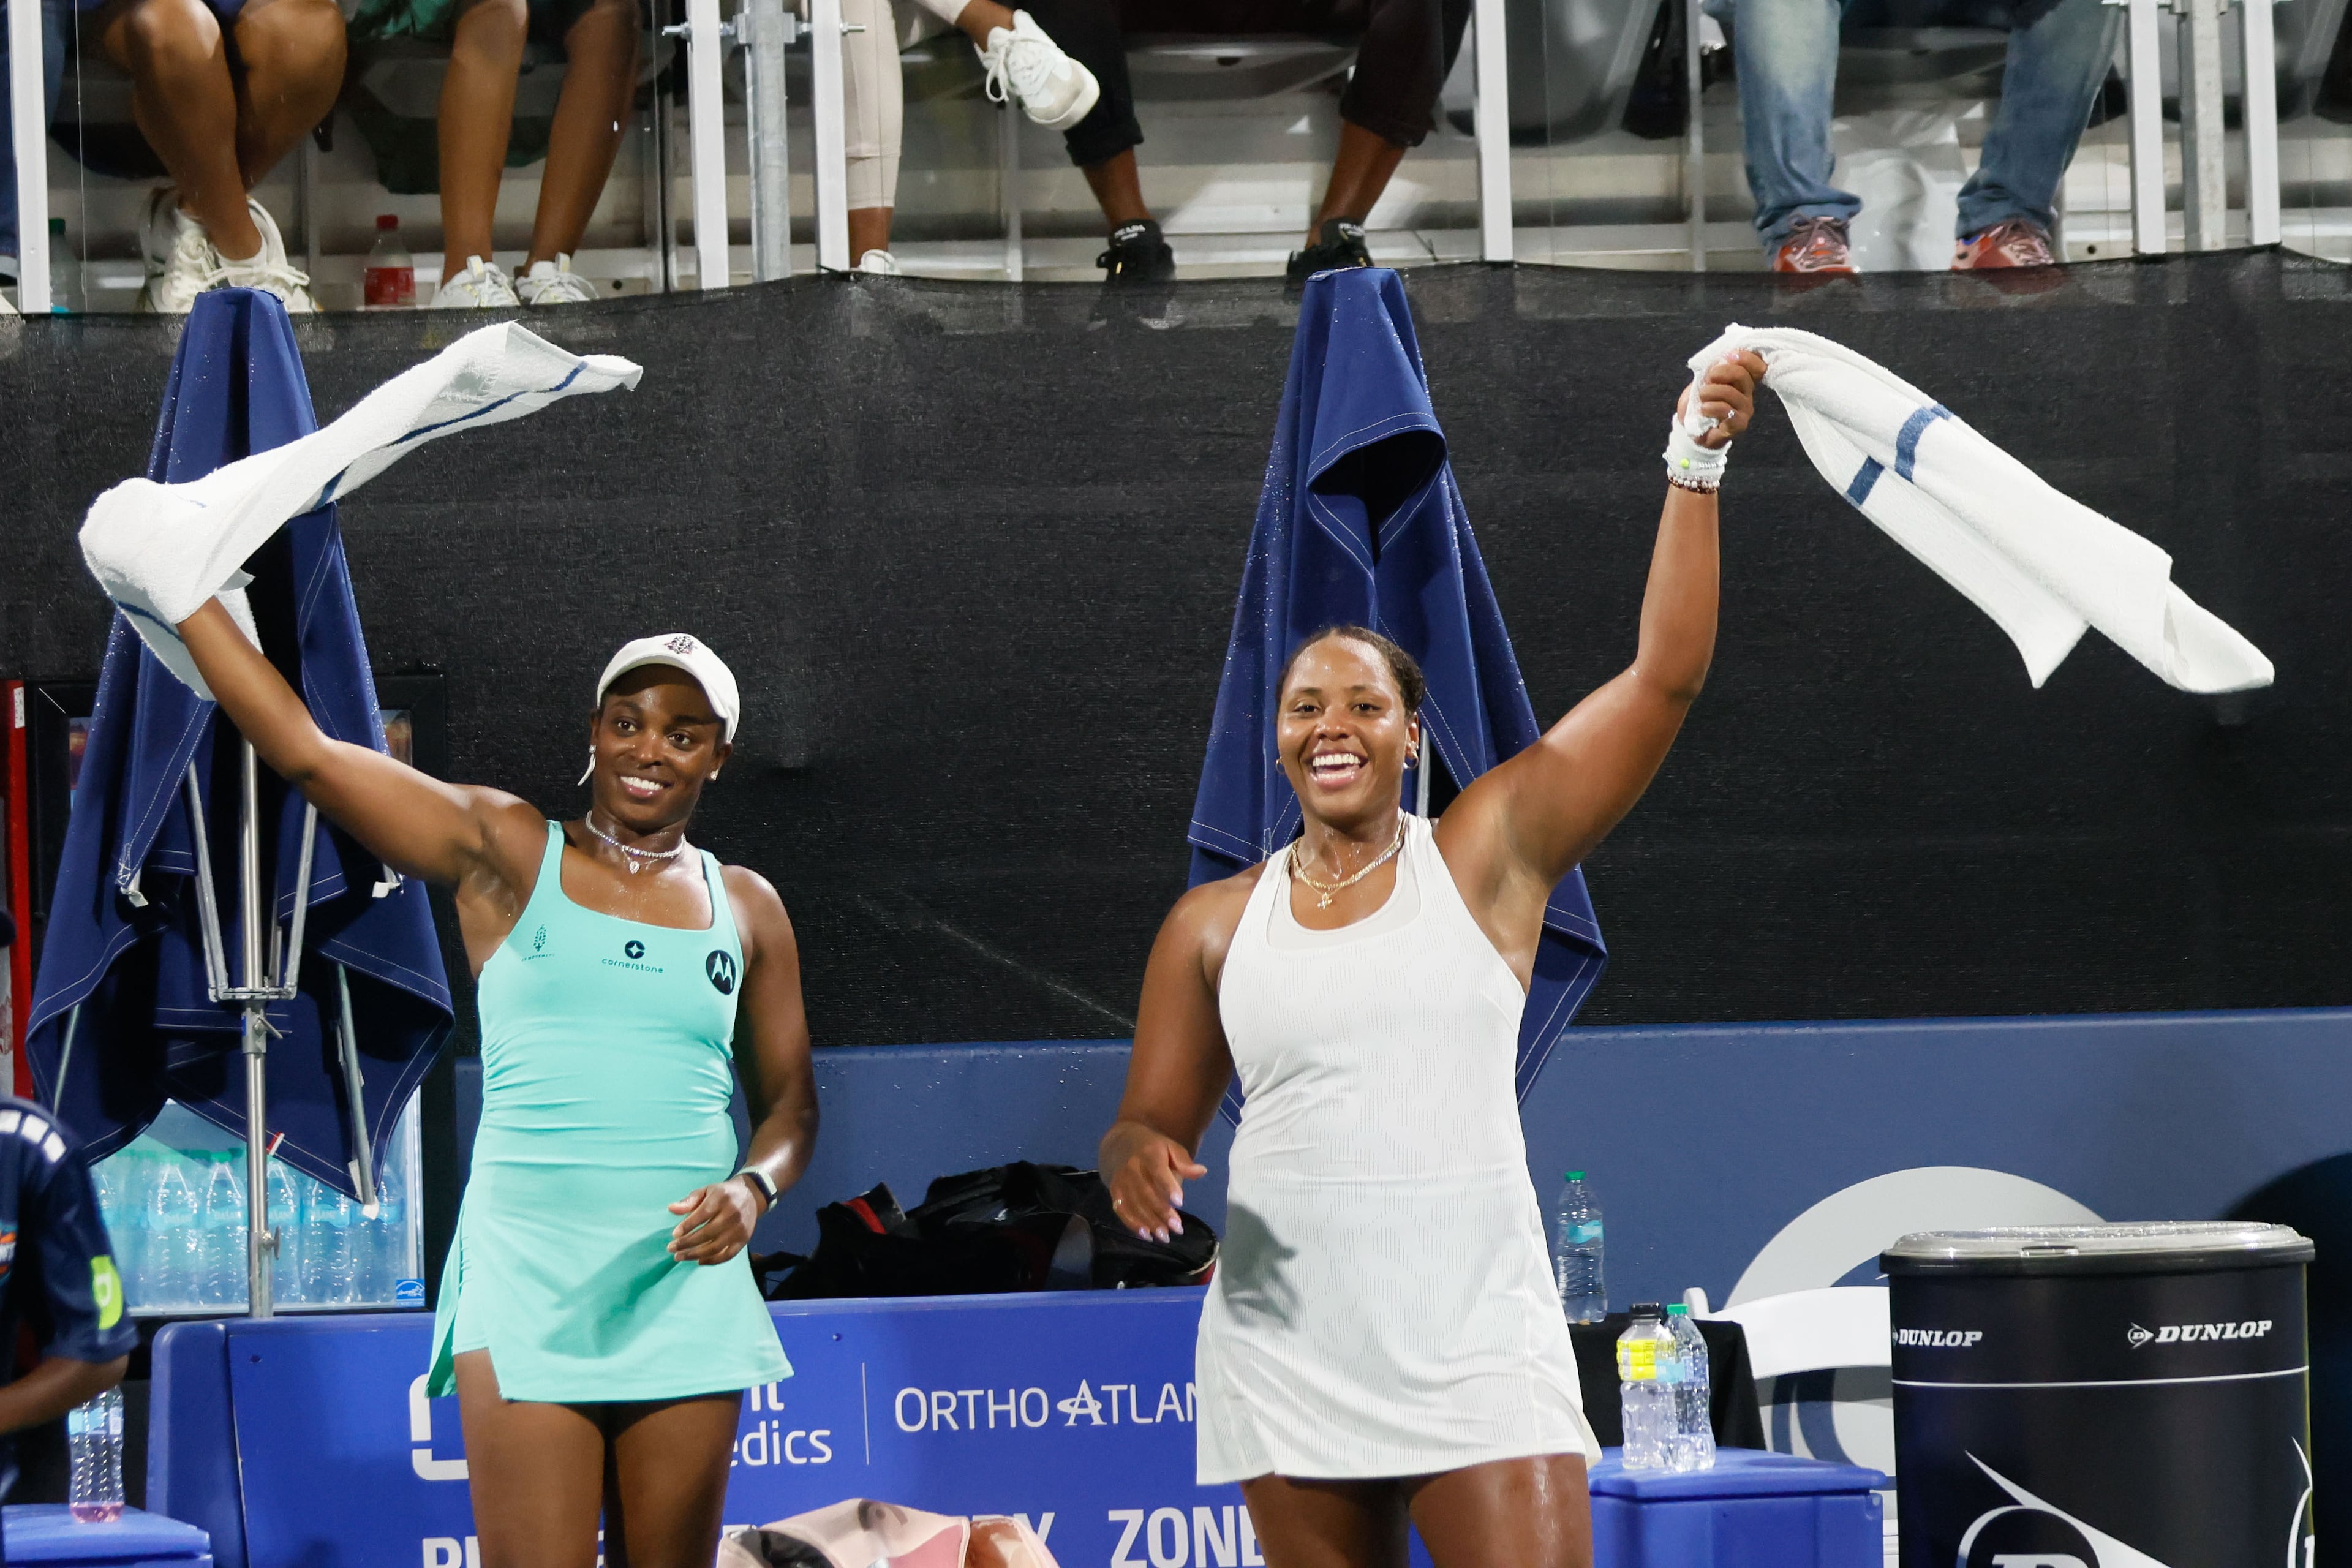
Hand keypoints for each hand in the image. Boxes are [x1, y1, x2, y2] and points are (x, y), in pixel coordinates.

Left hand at [667, 1176, 766, 1265]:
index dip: (688, 1226)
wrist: (752, 1195)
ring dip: (695, 1254)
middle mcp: (732, 1214)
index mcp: (721, 1198)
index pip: (703, 1214)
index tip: (674, 1234)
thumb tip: (671, 1209)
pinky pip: (728, 1255)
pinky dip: (712, 1261)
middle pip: (707, 1233)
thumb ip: (689, 1201)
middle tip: (671, 1249)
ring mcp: (739, 1229)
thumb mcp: (706, 1191)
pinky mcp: (744, 1239)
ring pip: (715, 1247)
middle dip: (687, 1243)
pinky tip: (699, 1261)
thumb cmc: (723, 1194)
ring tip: (680, 1256)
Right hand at [1105, 1125, 1206, 1242]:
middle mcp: (1132, 1167)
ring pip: (1134, 1204)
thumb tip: (1201, 1171)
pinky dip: (1133, 1224)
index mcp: (1149, 1153)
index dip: (1168, 1186)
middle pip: (1146, 1192)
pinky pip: (1121, 1210)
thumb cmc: (1152, 1148)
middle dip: (1161, 1212)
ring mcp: (1121, 1180)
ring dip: (1149, 1223)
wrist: (1120, 1144)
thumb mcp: (1170, 1147)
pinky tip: (1147, 1235)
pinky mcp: (1115, 1192)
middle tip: (1177, 1228)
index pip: (1158, 1170)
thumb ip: (1184, 1161)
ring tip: (1165, 1237)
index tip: (1180, 1202)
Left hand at [1674, 349, 1766, 450]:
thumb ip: (1714, 368)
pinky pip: (1726, 410)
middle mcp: (1748, 394)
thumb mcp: (1703, 380)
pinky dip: (1711, 407)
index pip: (1757, 365)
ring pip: (1732, 393)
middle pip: (1743, 375)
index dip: (1746, 357)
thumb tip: (1721, 357)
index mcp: (1742, 381)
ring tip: (1701, 397)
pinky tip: (1703, 410)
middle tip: (1708, 378)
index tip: (1728, 356)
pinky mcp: (1738, 424)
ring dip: (1711, 392)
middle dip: (1722, 372)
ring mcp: (1745, 410)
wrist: (1689, 429)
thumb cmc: (1698, 403)